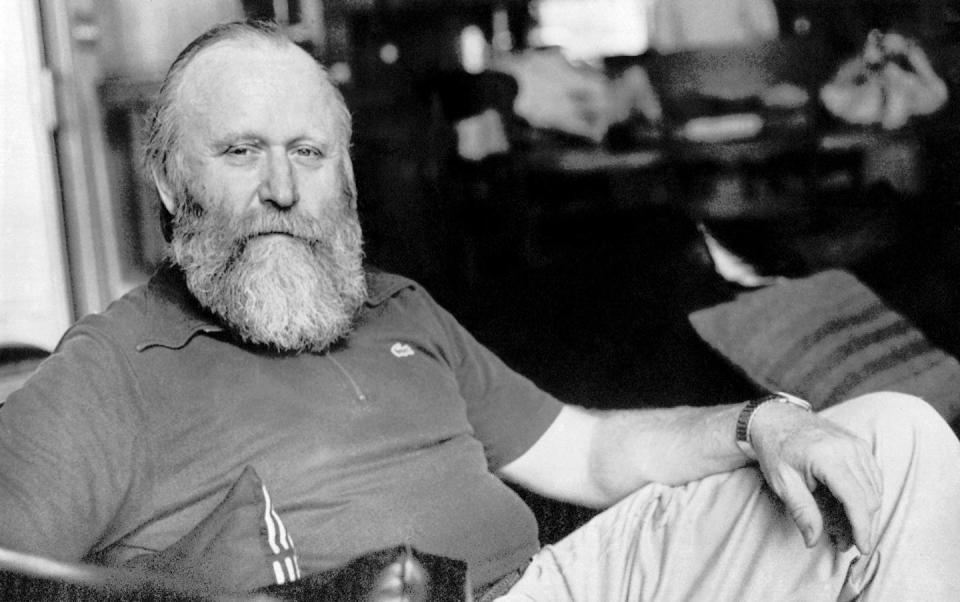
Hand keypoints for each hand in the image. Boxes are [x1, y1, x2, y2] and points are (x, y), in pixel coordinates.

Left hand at [749, 403, 882, 554]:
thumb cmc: (775, 449)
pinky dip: (866, 496)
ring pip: (875, 489)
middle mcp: (848, 449)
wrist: (775, 419)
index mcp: (828, 457)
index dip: (862, 527)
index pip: (856, 499)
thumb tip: (813, 540)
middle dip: (862, 525)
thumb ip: (802, 512)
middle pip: (869, 497)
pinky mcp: (859, 444)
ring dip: (865, 513)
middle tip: (844, 543)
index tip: (862, 548)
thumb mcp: (782, 482)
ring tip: (844, 529)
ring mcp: (856, 444)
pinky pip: (873, 476)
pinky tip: (851, 508)